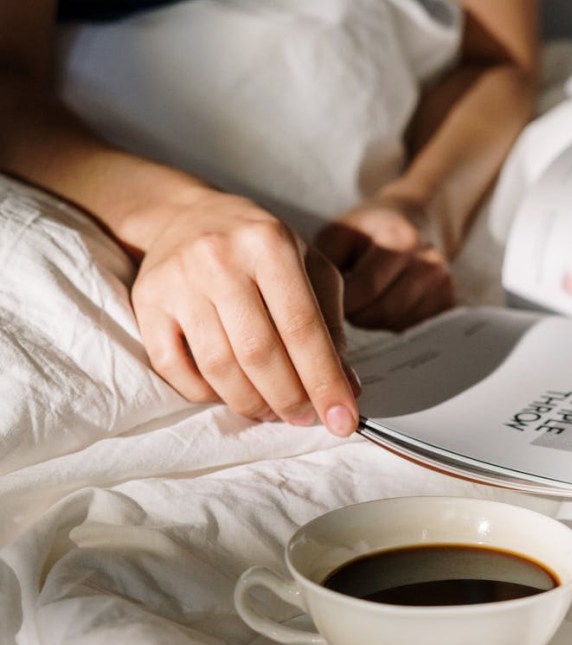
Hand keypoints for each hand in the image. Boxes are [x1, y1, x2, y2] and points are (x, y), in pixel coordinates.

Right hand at [130, 189, 358, 435]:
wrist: (187, 217)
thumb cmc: (258, 249)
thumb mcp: (307, 266)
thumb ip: (330, 324)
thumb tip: (346, 386)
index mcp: (270, 243)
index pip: (302, 328)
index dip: (324, 381)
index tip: (343, 421)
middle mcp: (220, 257)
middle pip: (259, 354)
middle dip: (288, 399)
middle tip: (303, 417)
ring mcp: (177, 280)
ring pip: (218, 367)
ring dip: (250, 403)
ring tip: (270, 411)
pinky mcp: (147, 302)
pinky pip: (175, 368)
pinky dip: (205, 394)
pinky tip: (228, 393)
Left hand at [314, 197, 454, 330]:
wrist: (416, 220)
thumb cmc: (369, 230)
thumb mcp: (338, 234)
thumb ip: (323, 266)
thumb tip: (310, 309)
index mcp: (400, 238)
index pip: (364, 289)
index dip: (339, 302)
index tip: (324, 301)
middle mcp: (428, 262)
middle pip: (381, 312)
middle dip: (355, 314)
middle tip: (343, 303)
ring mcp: (442, 285)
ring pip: (395, 323)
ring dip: (371, 320)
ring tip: (363, 300)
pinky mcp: (447, 303)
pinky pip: (410, 328)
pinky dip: (390, 323)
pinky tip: (383, 305)